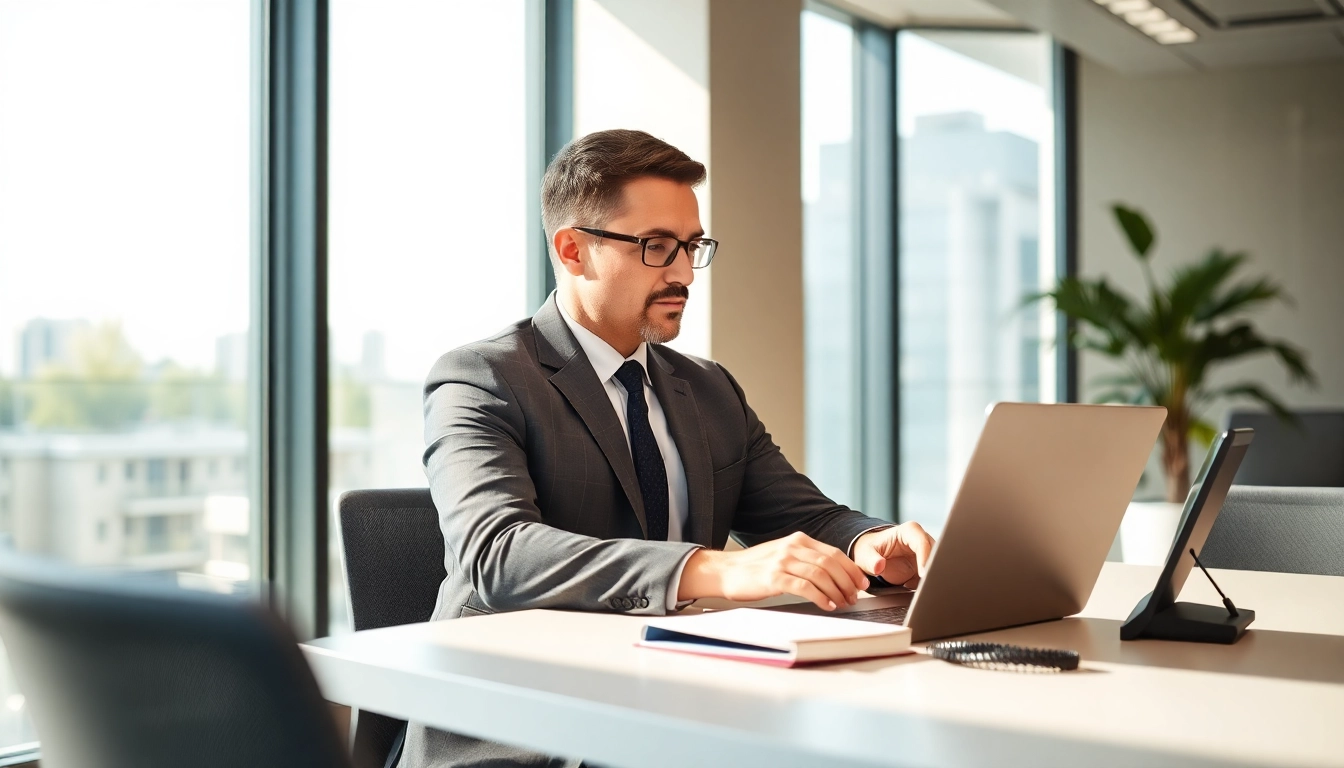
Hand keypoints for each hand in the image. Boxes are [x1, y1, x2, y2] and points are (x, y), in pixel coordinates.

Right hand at [677, 532, 869, 610]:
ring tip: (844, 603)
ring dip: (837, 591)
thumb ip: (806, 559)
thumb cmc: (756, 568)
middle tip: (855, 596)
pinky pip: (805, 587)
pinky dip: (821, 597)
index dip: (851, 569)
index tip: (862, 583)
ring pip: (821, 575)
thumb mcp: (783, 555)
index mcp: (798, 540)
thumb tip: (835, 574)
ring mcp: (783, 561)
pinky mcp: (774, 577)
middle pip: (831, 563)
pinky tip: (828, 605)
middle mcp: (792, 547)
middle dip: (848, 582)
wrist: (726, 571)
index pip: (834, 553)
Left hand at [851, 522, 933, 587]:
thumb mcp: (865, 555)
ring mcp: (926, 553)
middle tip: (925, 586)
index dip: (925, 558)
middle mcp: (921, 540)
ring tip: (915, 587)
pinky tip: (909, 586)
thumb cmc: (869, 551)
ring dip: (931, 578)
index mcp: (909, 531)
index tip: (923, 575)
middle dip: (933, 570)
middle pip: (936, 554)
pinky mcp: (926, 566)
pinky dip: (926, 584)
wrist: (871, 557)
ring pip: (938, 566)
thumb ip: (871, 561)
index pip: (922, 543)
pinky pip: (932, 576)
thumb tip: (879, 566)